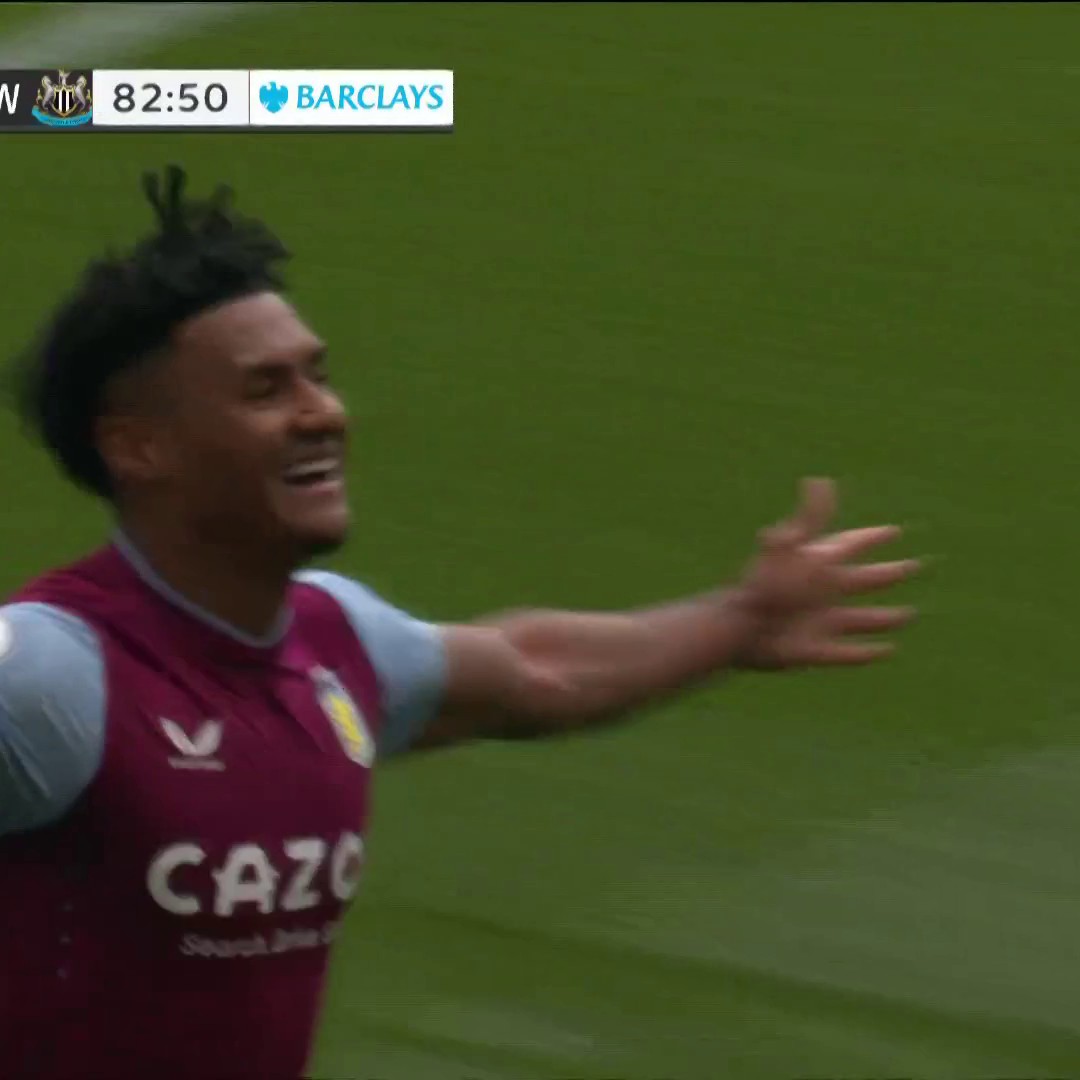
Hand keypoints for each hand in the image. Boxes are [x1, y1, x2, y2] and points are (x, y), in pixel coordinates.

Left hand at [734, 477, 920, 669]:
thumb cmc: (767, 586)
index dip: (871, 539)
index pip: (850, 546)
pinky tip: (887, 652)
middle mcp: (822, 594)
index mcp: (818, 566)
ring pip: (860, 619)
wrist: (738, 629)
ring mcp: (820, 623)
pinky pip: (846, 654)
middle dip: (887, 574)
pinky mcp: (814, 651)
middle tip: (914, 566)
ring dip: (883, 618)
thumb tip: (818, 480)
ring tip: (908, 615)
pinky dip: (866, 653)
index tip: (894, 530)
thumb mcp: (791, 547)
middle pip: (862, 581)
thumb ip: (809, 518)